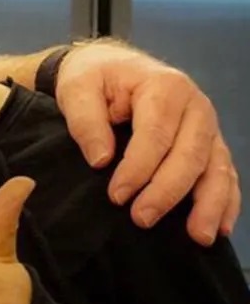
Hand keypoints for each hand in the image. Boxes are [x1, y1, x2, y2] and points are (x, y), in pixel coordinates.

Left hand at [55, 41, 239, 243]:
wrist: (110, 67)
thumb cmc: (93, 77)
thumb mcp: (78, 88)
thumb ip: (85, 120)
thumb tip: (101, 160)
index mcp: (165, 86)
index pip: (156, 134)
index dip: (138, 168)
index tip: (116, 196)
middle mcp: (195, 105)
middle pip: (190, 154)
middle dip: (167, 191)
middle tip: (141, 218)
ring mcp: (207, 126)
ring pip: (216, 168)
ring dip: (210, 205)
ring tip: (199, 237)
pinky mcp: (210, 143)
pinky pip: (225, 174)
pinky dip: (225, 201)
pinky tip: (221, 227)